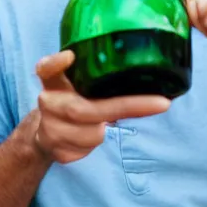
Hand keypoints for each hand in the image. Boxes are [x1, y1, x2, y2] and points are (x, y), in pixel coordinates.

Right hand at [34, 51, 170, 163]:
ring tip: (103, 124)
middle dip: (128, 106)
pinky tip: (92, 135)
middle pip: (83, 108)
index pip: (47, 68)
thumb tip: (150, 75)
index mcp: (54, 80)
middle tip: (162, 104)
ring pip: (92, 133)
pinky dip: (96, 143)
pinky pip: (87, 149)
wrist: (44, 133)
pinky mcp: (54, 150)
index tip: (70, 56)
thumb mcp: (81, 84)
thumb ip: (100, 76)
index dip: (56, 63)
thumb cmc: (74, 100)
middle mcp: (47, 102)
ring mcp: (48, 128)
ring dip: (105, 130)